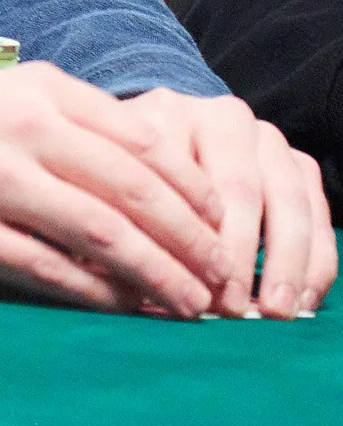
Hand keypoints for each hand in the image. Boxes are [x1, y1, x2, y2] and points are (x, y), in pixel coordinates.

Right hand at [0, 64, 237, 316]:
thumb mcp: (8, 100)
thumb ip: (73, 127)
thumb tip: (151, 187)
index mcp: (43, 91)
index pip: (143, 141)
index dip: (193, 190)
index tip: (221, 226)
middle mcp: (24, 129)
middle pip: (135, 189)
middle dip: (191, 241)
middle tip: (222, 279)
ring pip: (103, 233)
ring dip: (158, 275)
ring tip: (190, 306)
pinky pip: (50, 271)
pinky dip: (98, 295)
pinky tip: (126, 311)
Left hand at [122, 90, 334, 317]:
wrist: (177, 132)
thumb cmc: (133, 173)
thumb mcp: (110, 180)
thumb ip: (108, 220)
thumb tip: (111, 280)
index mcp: (165, 113)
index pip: (174, 175)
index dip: (178, 236)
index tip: (180, 288)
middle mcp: (221, 117)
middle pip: (237, 186)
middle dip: (236, 253)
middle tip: (230, 307)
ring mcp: (265, 136)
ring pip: (285, 198)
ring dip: (285, 261)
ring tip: (275, 311)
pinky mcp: (297, 160)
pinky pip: (316, 211)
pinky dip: (315, 259)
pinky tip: (304, 300)